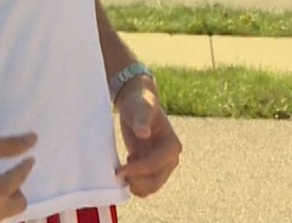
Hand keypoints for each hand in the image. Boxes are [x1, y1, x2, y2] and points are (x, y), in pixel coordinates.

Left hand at [114, 77, 181, 196]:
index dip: (137, 170)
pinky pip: (143, 185)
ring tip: (121, 169)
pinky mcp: (150, 169)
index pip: (155, 165)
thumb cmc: (140, 103)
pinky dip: (133, 183)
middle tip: (119, 172)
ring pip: (150, 188)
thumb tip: (144, 133)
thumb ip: (142, 120)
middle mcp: (170, 159)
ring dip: (134, 185)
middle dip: (137, 182)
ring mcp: (161, 166)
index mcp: (172, 145)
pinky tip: (125, 167)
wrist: (136, 103)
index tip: (119, 170)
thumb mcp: (141, 108)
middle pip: (155, 182)